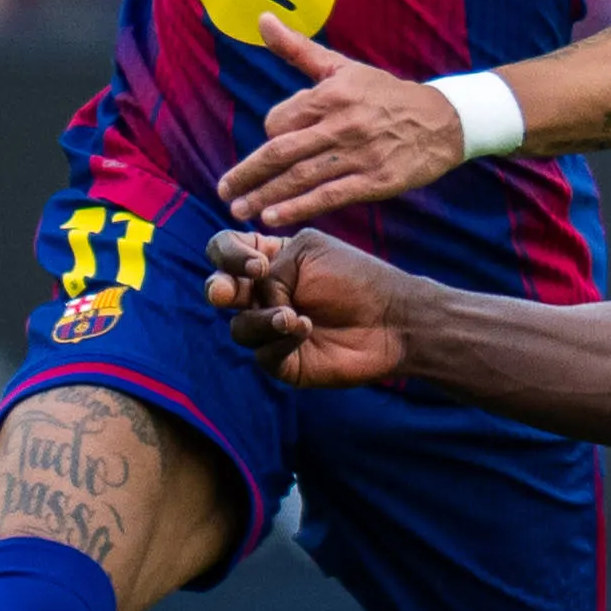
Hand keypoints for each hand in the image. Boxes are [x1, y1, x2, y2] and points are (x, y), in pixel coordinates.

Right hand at [205, 226, 410, 388]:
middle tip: (226, 293)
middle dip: (219, 289)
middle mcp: (263, 294)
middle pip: (218, 289)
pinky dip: (281, 340)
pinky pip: (263, 353)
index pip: (225, 250)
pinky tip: (305, 330)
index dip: (228, 254)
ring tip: (292, 316)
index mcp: (267, 259)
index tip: (258, 264)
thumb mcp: (308, 252)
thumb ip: (268, 266)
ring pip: (239, 327)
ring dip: (261, 320)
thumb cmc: (355, 277)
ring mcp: (271, 329)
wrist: (392, 317)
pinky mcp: (283, 360)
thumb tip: (251, 300)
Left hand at [216, 16, 472, 227]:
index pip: (279, 121)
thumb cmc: (383, 92)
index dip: (268, 135)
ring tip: (239, 209)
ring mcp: (359, 154)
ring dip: (264, 195)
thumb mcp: (340, 66)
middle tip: (224, 191)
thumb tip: (261, 18)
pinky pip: (329, 196)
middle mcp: (342, 123)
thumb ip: (297, 48)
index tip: (270, 146)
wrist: (442, 120)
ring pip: (300, 177)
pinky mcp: (376, 181)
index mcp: (331, 93)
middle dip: (248, 174)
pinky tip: (273, 216)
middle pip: (281, 152)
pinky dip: (298, 207)